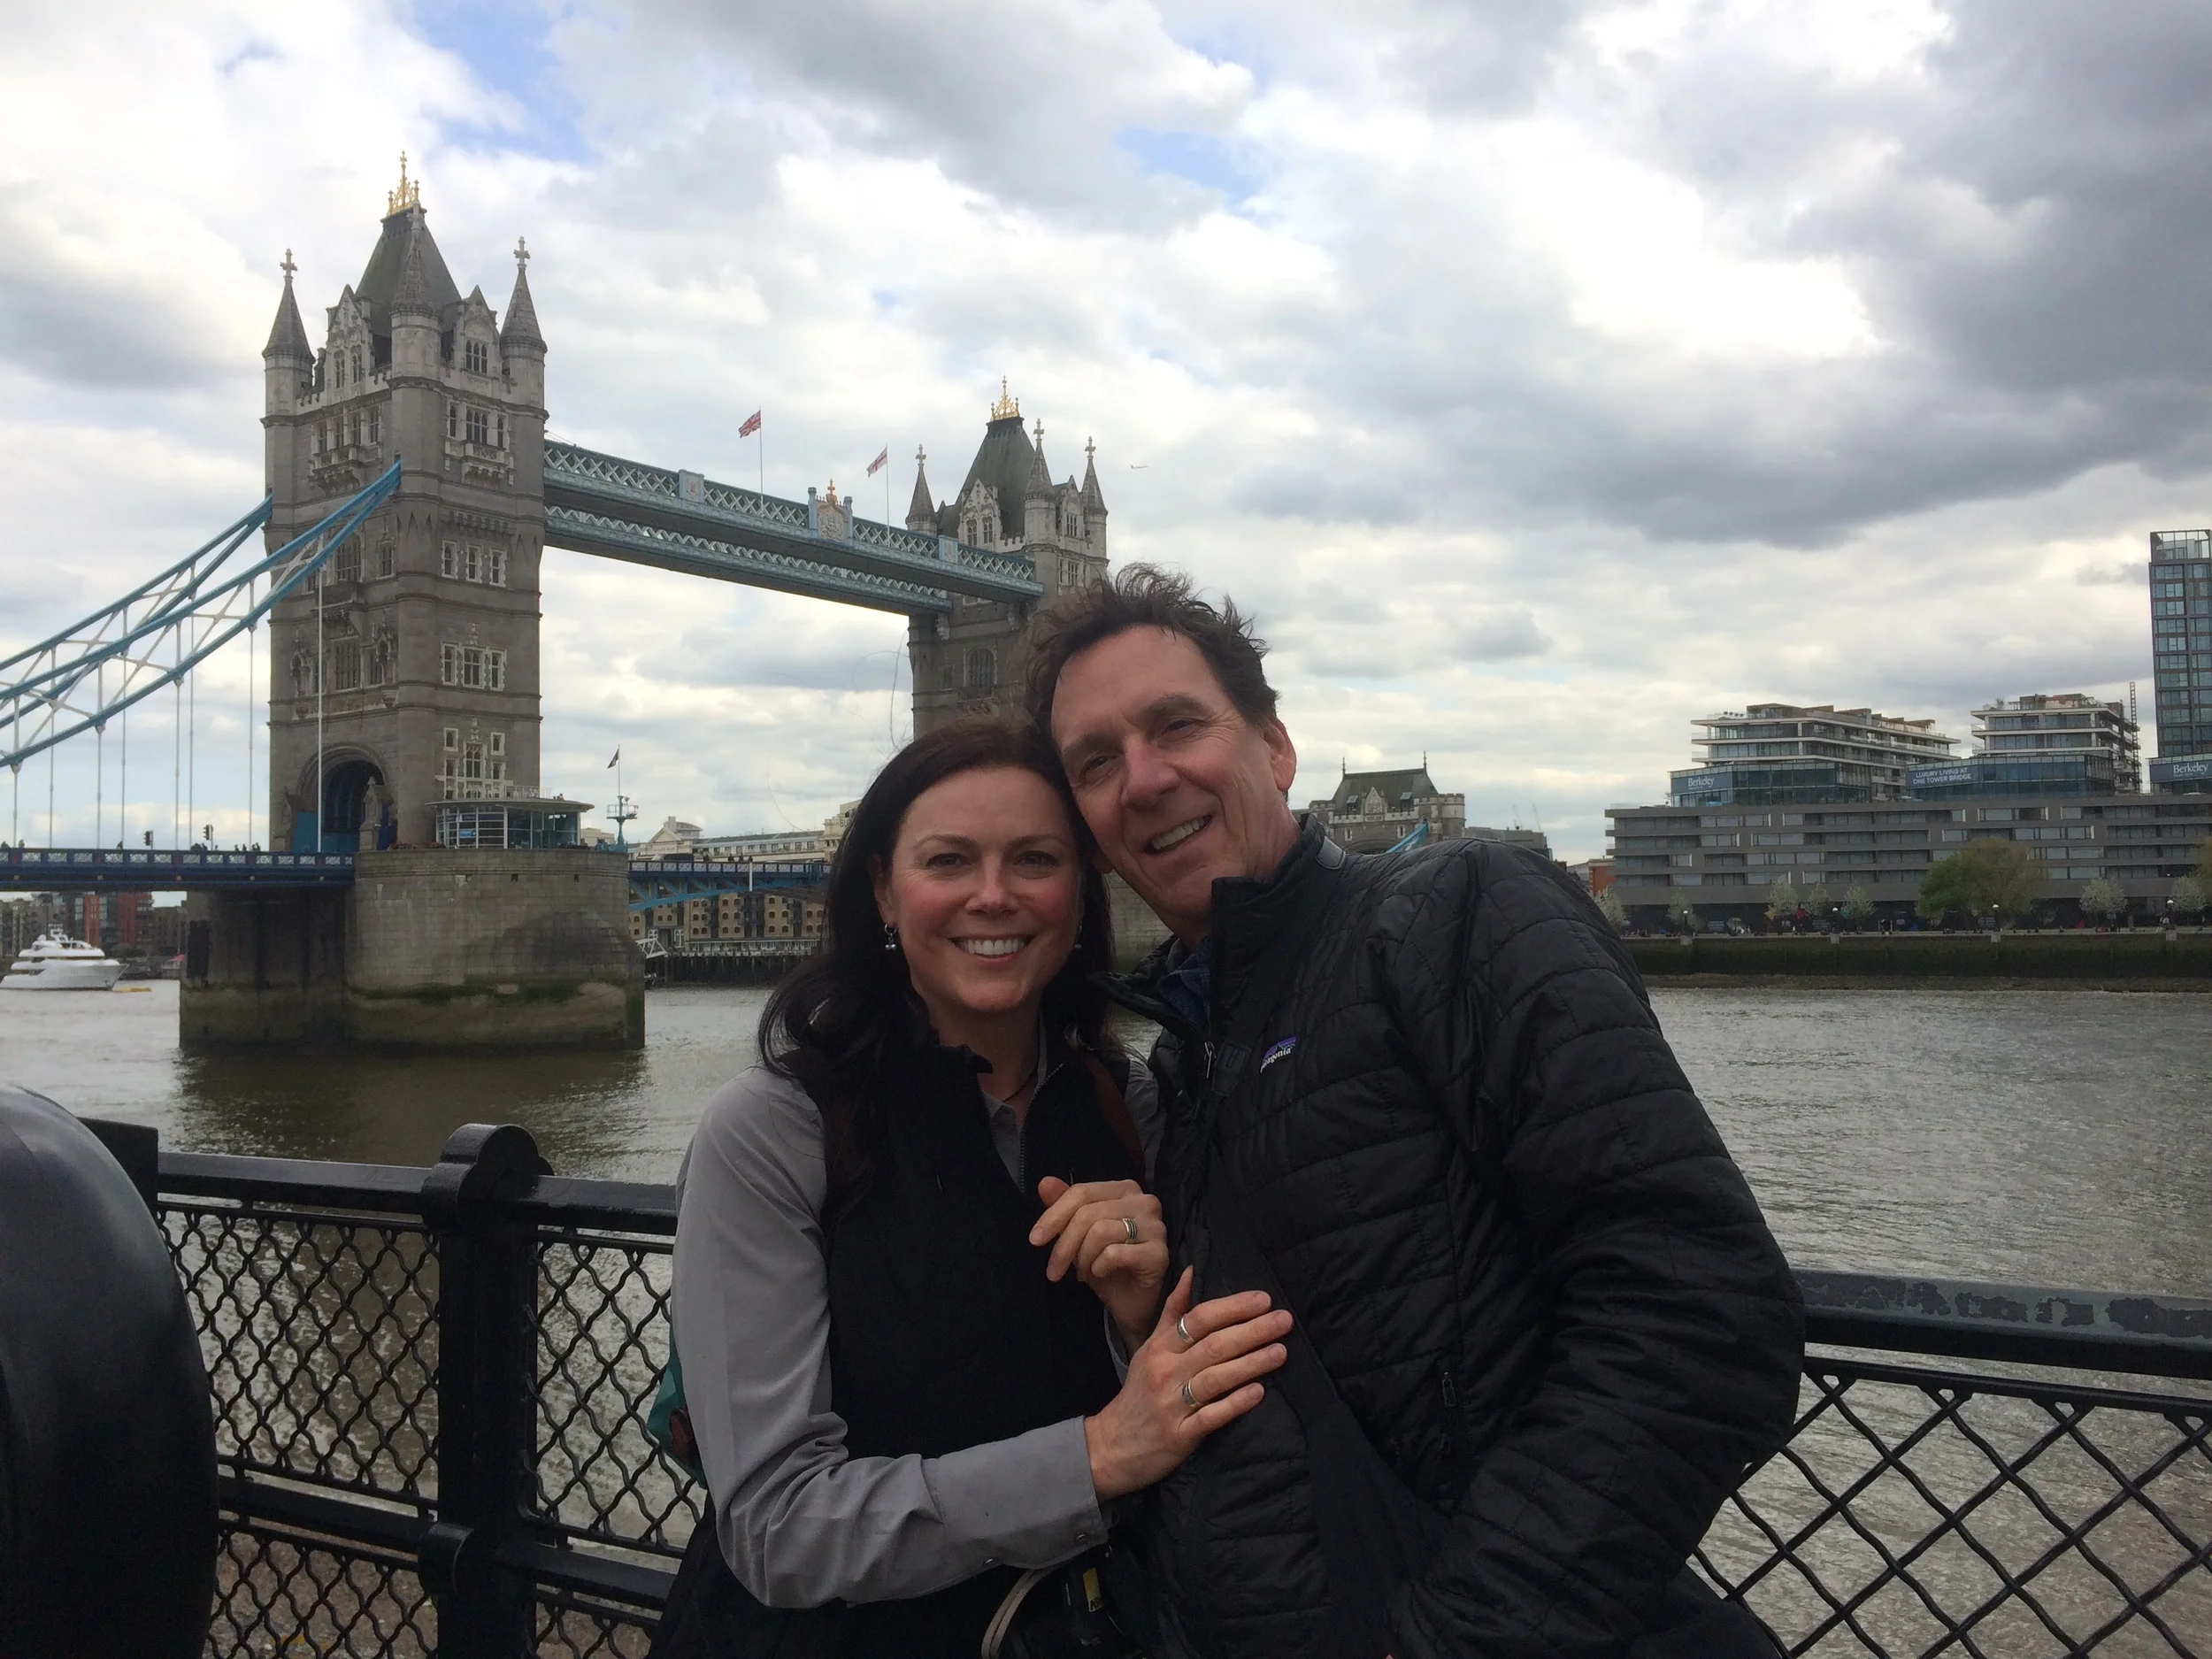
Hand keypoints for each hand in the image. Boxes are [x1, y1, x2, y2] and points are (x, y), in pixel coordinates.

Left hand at [1031, 1176, 1168, 1350]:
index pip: (1082, 1192)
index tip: (1034, 1240)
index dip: (1053, 1215)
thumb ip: (1065, 1206)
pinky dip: (1098, 1266)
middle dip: (1064, 1244)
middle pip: (1088, 1213)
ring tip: (1082, 1272)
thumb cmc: (1108, 1266)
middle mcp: (1145, 1201)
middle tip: (1053, 1270)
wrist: (1132, 1304)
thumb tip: (1044, 1183)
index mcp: (1125, 1189)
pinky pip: (1114, 1253)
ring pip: (1099, 1231)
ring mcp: (1155, 1226)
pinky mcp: (1159, 1253)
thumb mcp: (1079, 1236)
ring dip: (1082, 1258)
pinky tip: (1099, 1273)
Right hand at [1082, 1268, 1291, 1500]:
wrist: (1112, 1446)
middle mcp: (1166, 1371)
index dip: (1232, 1307)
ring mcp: (1172, 1404)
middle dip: (1252, 1331)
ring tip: (1281, 1352)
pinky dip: (1235, 1403)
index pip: (1199, 1319)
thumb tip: (1191, 1271)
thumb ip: (1173, 1312)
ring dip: (1250, 1363)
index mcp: (1160, 1348)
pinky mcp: (1180, 1435)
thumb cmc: (1139, 1392)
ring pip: (1215, 1378)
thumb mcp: (1150, 1348)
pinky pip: (1211, 1416)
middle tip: (1285, 1321)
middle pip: (1213, 1345)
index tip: (1263, 1299)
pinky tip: (1258, 1393)